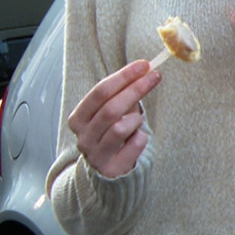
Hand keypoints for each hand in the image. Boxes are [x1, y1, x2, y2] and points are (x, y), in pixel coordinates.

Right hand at [68, 60, 159, 178]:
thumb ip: (123, 93)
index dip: (123, 77)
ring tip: (136, 121)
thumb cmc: (112, 132)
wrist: (107, 169)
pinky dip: (141, 137)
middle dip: (136, 89)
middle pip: (111, 108)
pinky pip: (135, 144)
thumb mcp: (112, 111)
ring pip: (121, 128)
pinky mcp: (111, 169)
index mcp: (78, 118)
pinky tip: (136, 139)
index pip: (99, 92)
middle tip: (155, 76)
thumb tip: (144, 69)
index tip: (144, 65)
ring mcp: (95, 155)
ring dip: (135, 119)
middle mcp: (83, 137)